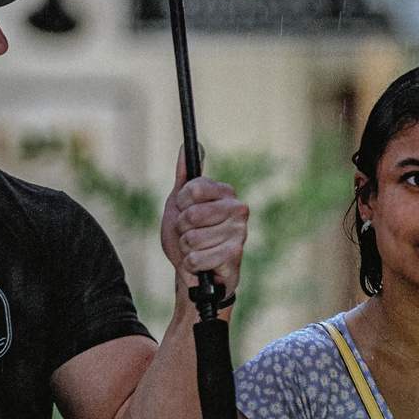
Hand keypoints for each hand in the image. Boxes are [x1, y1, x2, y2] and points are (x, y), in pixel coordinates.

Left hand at [161, 154, 248, 300]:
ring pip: (192, 238)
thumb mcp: (179, 204)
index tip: (184, 210)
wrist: (195, 273)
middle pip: (191, 215)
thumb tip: (188, 145)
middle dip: (182, 229)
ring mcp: (239, 232)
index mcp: (224, 192)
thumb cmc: (188, 237)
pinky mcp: (235, 256)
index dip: (181, 203)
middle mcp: (238, 208)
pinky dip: (191, 264)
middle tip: (190, 234)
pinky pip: (196, 258)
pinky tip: (201, 264)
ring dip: (186, 249)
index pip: (193, 188)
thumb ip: (183, 176)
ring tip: (197, 250)